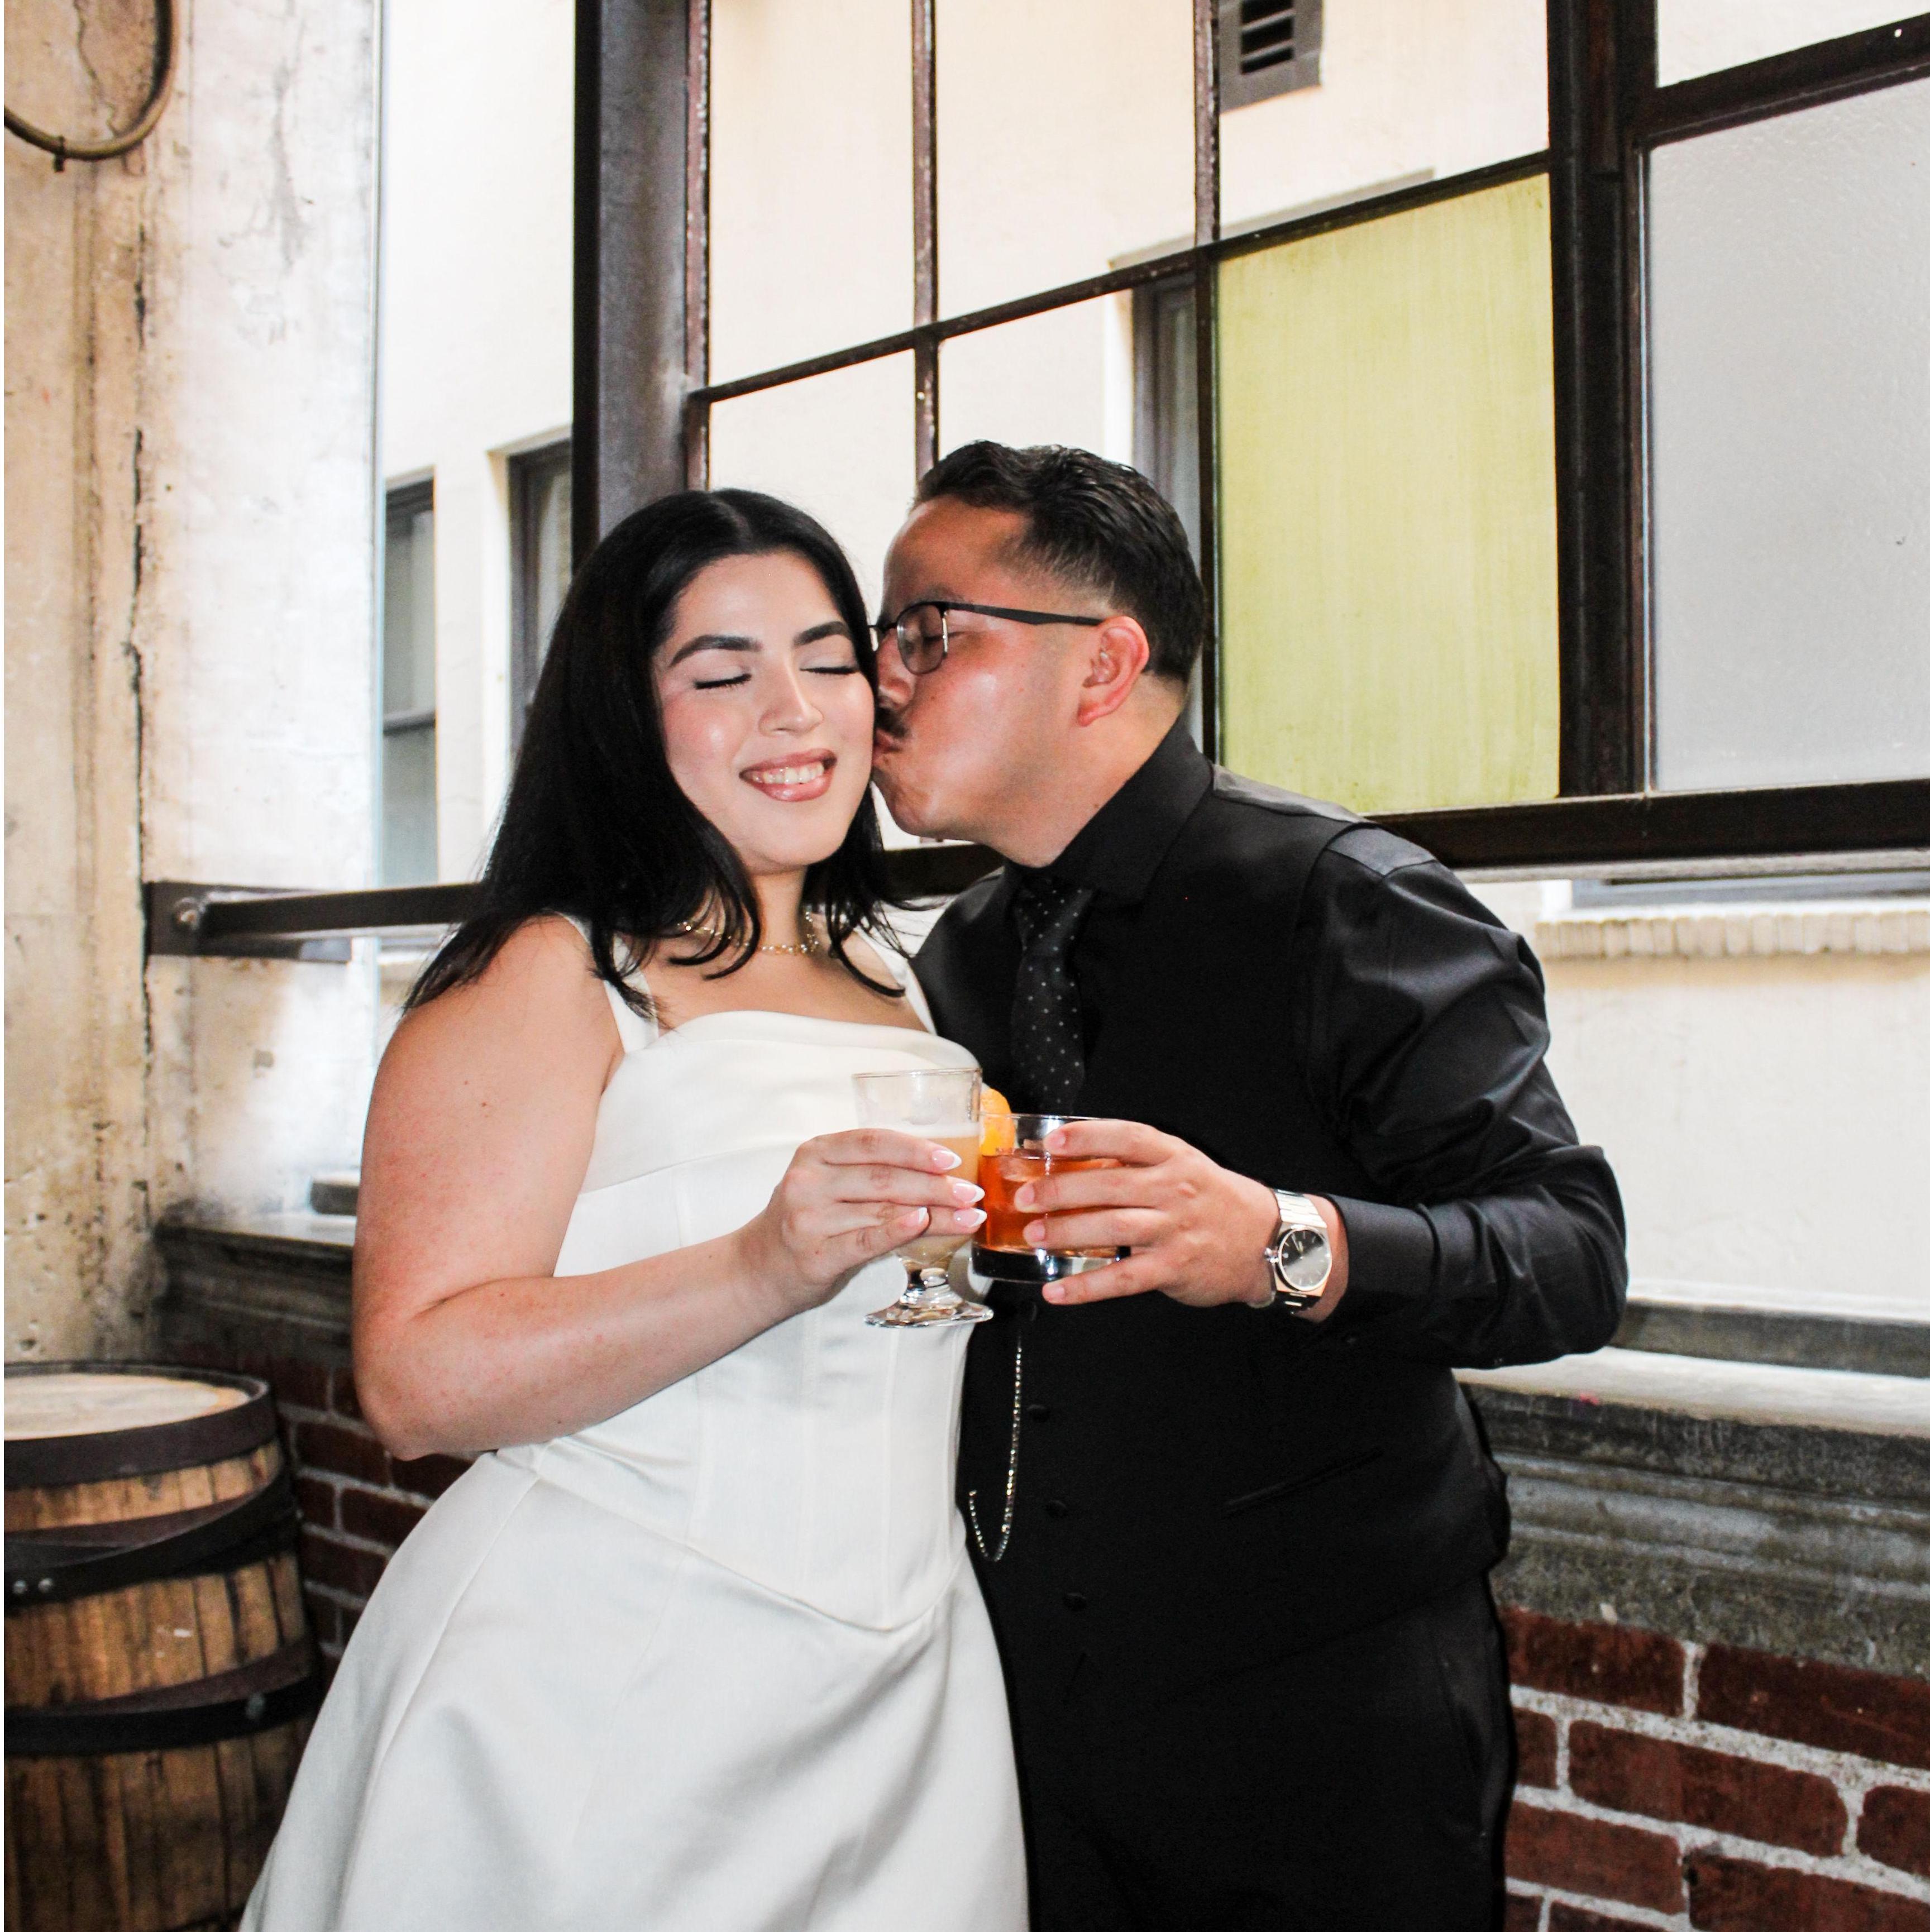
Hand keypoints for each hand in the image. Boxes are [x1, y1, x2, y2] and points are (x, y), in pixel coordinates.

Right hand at [741, 1130, 984, 1311]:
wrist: (759, 1268)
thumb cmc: (807, 1220)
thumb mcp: (829, 1184)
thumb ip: (870, 1172)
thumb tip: (941, 1171)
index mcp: (816, 1152)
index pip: (873, 1141)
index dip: (915, 1149)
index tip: (951, 1158)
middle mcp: (809, 1180)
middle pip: (884, 1178)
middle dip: (935, 1185)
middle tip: (971, 1193)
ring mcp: (810, 1218)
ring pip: (883, 1210)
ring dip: (933, 1213)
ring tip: (967, 1217)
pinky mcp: (816, 1254)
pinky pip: (865, 1240)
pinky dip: (897, 1231)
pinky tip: (922, 1223)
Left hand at [1016, 1120, 1347, 1313]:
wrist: (1267, 1242)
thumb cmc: (1214, 1201)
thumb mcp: (1184, 1167)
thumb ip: (1137, 1162)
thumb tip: (1073, 1159)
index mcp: (1174, 1158)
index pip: (1127, 1137)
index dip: (1087, 1135)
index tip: (1050, 1140)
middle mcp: (1174, 1189)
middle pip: (1109, 1183)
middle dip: (1060, 1189)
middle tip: (1025, 1196)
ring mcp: (1174, 1230)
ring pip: (1111, 1227)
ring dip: (1066, 1231)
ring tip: (1034, 1235)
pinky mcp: (1173, 1268)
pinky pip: (1121, 1279)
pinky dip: (1085, 1287)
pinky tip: (1056, 1291)